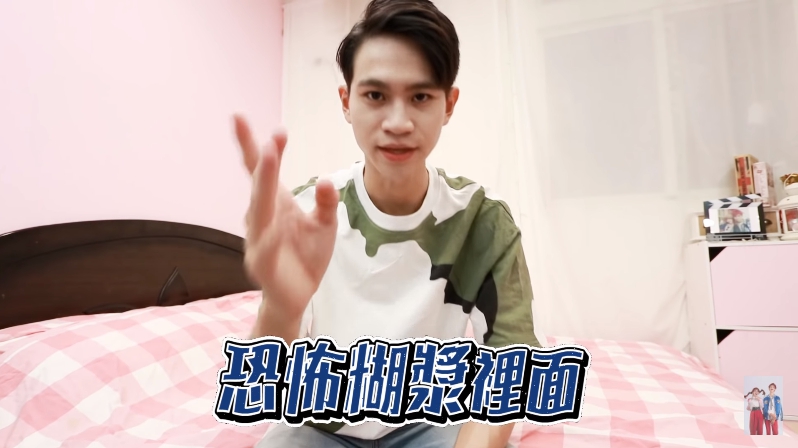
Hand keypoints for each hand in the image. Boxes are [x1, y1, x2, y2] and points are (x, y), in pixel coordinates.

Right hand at [234, 115, 338, 319]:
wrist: (297, 297)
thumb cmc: (306, 257)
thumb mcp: (325, 226)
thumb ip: (327, 203)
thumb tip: (328, 180)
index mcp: (275, 204)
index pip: (261, 170)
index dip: (252, 145)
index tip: (246, 119)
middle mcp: (261, 218)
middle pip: (259, 184)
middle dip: (264, 161)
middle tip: (267, 138)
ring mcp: (258, 241)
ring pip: (259, 211)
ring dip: (263, 186)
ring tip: (267, 160)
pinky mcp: (263, 264)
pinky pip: (267, 247)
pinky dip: (270, 236)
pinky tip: (274, 227)